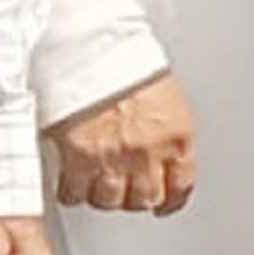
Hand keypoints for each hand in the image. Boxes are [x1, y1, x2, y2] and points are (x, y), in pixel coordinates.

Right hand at [49, 72, 197, 214]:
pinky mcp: (79, 160)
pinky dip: (73, 192)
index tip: (164, 204)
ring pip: (110, 200)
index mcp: (176, 136)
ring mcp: (114, 159)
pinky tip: (71, 184)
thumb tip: (160, 146)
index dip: (171, 200)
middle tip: (125, 192)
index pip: (182, 185)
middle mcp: (149, 153)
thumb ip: (164, 128)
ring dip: (103, 195)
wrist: (90, 50)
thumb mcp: (165, 95)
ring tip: (96, 184)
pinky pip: (76, 193)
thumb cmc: (125, 61)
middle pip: (145, 198)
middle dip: (135, 198)